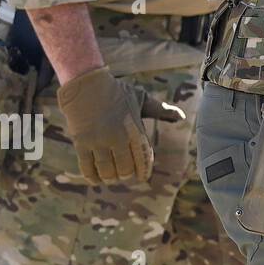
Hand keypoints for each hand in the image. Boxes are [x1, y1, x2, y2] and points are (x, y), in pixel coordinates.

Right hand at [56, 67, 153, 184]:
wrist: (87, 84)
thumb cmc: (117, 92)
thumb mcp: (141, 99)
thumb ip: (161, 111)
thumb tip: (182, 117)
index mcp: (135, 128)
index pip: (143, 158)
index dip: (143, 170)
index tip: (143, 177)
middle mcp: (118, 137)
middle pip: (125, 168)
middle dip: (127, 175)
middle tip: (126, 175)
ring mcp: (98, 141)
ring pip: (107, 170)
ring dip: (111, 177)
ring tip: (113, 178)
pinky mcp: (82, 143)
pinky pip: (87, 167)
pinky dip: (93, 176)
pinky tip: (96, 179)